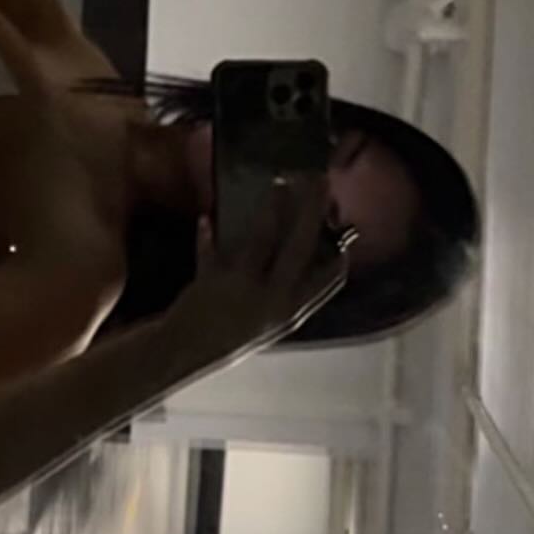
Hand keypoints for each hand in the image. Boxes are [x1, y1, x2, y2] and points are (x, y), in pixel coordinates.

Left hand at [165, 179, 348, 367]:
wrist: (189, 352)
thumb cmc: (234, 335)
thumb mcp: (273, 322)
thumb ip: (290, 294)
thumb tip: (312, 255)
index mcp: (291, 311)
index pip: (329, 280)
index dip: (339, 252)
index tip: (344, 225)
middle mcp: (272, 298)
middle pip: (298, 247)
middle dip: (312, 211)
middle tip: (320, 181)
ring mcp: (241, 287)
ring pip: (261, 239)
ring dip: (272, 208)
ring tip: (280, 182)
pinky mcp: (211, 279)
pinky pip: (211, 251)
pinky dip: (207, 237)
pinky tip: (206, 219)